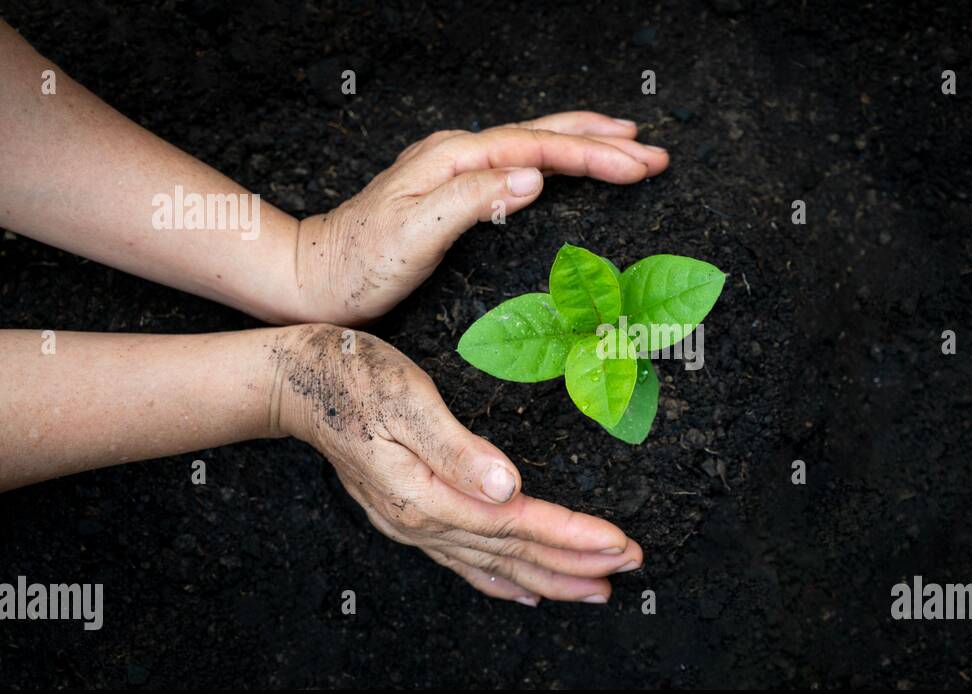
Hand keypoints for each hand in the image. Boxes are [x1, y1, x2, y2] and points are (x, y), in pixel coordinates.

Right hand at [271, 324, 642, 604]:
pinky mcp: (410, 517)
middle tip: (629, 568)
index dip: (572, 536)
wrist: (293, 382)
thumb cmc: (350, 378)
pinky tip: (524, 592)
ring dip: (548, 578)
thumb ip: (456, 448)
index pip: (517, 523)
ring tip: (595, 589)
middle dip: (576, 564)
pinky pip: (464, 563)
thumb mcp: (405, 399)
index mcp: (427, 494)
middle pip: (513, 553)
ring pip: (494, 565)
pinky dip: (500, 581)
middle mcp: (422, 521)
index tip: (618, 543)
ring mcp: (414, 525)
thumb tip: (507, 485)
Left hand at [293, 111, 669, 324]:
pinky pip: (518, 162)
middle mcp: (456, 153)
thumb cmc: (360, 263)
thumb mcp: (415, 233)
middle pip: (543, 134)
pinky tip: (566, 165)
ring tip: (628, 143)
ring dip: (584, 143)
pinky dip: (554, 159)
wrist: (314, 277)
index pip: (538, 147)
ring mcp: (455, 168)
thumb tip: (535, 177)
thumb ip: (475, 200)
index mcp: (453, 157)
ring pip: (534, 143)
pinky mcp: (454, 188)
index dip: (593, 155)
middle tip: (654, 153)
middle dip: (603, 141)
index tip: (639, 166)